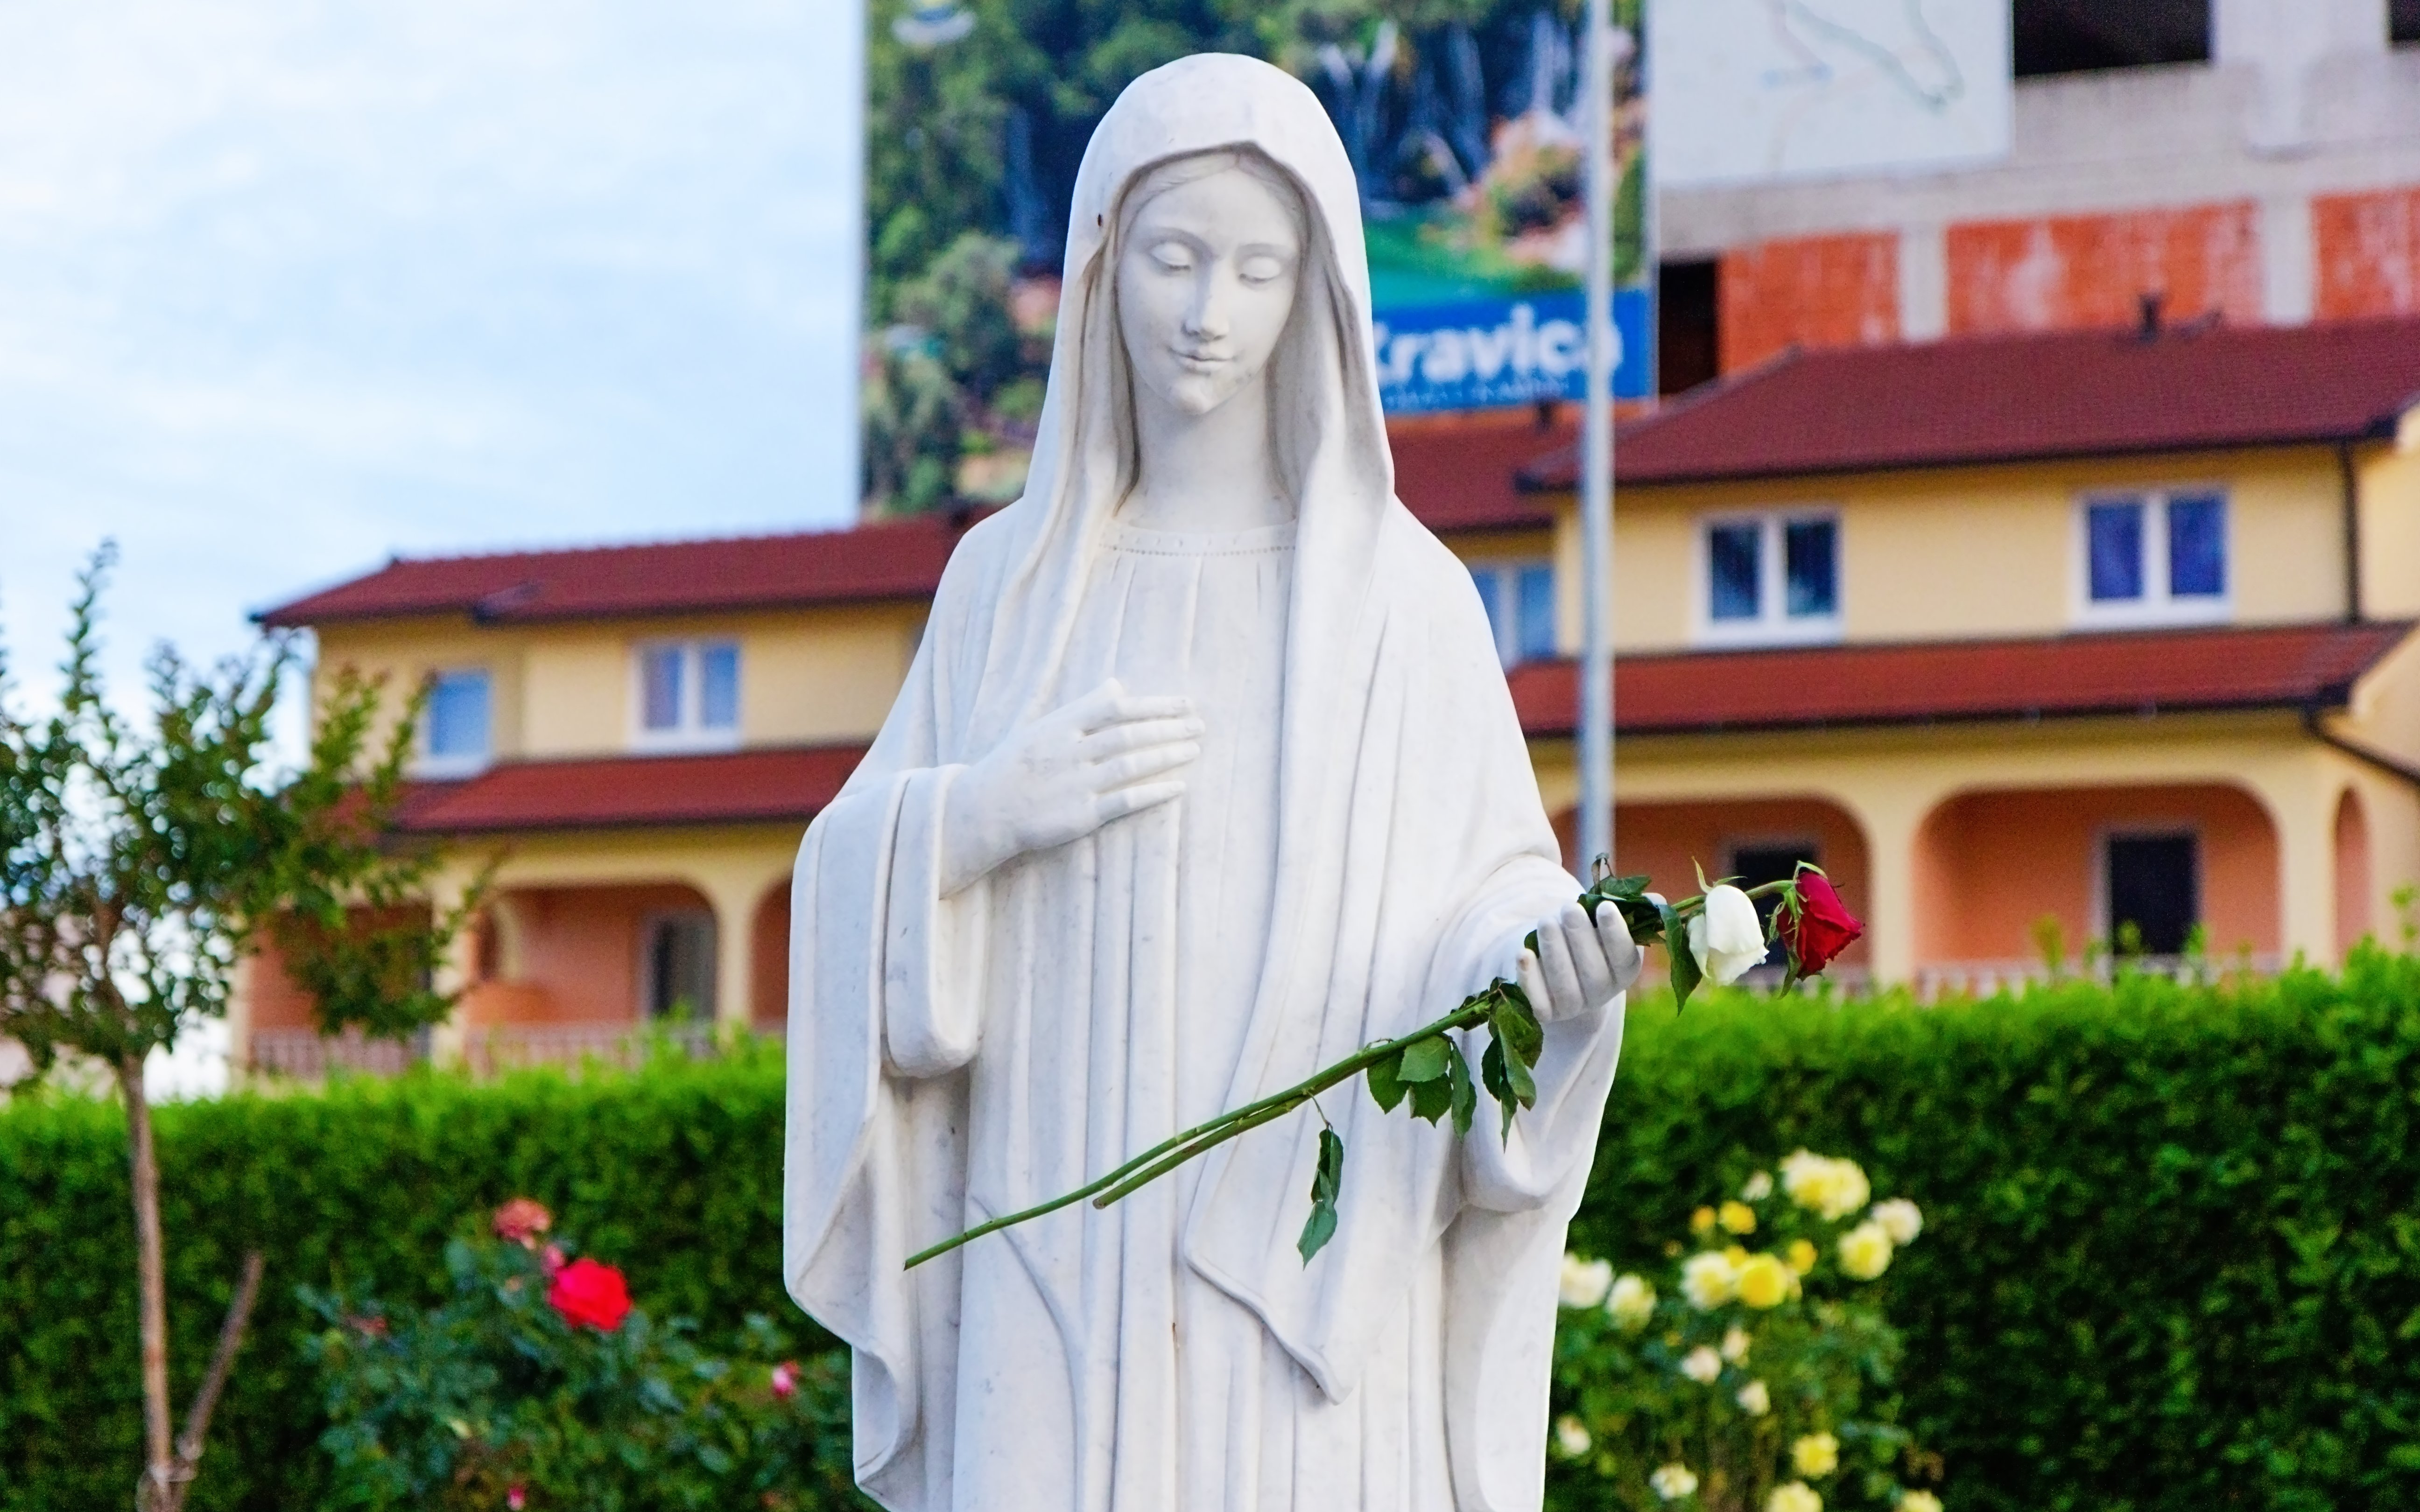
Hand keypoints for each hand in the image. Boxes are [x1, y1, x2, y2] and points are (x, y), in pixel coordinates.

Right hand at [939, 679, 1202, 894]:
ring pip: (1130, 764)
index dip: (1154, 705)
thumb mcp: (1042, 728)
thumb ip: (1083, 708)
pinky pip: (1124, 801)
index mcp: (1060, 726)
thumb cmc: (1014, 767)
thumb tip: (1117, 684)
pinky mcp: (1080, 816)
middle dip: (1168, 728)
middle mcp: (1069, 752)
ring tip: (1194, 749)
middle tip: (1199, 724)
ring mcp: (1075, 784)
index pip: (1115, 708)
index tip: (1185, 702)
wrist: (982, 812)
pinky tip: (1178, 787)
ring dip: (1166, 755)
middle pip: (1128, 734)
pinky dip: (1153, 793)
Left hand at [1516, 899, 1643, 1024]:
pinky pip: (1538, 1004)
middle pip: (1594, 974)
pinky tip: (1524, 953)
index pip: (1625, 958)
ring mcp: (1573, 1007)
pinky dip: (1530, 979)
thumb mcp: (1607, 921)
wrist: (1556, 963)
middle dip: (1581, 938)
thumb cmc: (1587, 934)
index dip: (1615, 934)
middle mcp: (1601, 994)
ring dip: (1555, 953)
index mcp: (1624, 972)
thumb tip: (1657, 901)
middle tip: (1570, 908)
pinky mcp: (1545, 1013)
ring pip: (1566, 988)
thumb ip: (1634, 909)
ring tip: (1547, 921)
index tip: (1604, 907)